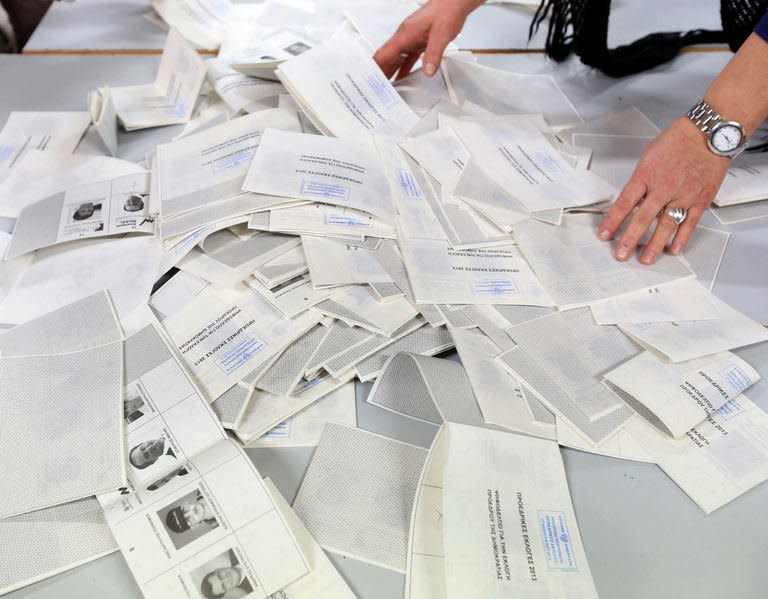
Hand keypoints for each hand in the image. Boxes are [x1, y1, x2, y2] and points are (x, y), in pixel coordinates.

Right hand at [374, 0, 481, 79]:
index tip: (369, 82)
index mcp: (405, 34)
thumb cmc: (447, 10)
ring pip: (396, 58)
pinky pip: (407, 57)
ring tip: (385, 88)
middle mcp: (405, 36)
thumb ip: (433, 54)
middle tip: (374, 90)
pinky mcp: (418, 41)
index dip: (375, 69)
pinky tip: (403, 77)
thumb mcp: (441, 34)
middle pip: (387, 58)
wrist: (455, 2)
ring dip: (390, 72)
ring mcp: (411, 39)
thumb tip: (428, 71)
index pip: (383, 54)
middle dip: (379, 74)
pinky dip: (403, 68)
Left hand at [597, 116, 729, 263]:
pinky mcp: (700, 200)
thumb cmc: (678, 141)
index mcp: (646, 175)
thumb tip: (630, 199)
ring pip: (666, 225)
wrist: (709, 133)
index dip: (613, 221)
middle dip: (629, 239)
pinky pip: (689, 223)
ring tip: (646, 259)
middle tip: (621, 254)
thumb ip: (639, 180)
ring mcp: (683, 195)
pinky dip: (681, 238)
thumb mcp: (648, 156)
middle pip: (642, 219)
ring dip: (654, 245)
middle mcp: (664, 188)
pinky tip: (674, 249)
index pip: (624, 203)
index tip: (605, 235)